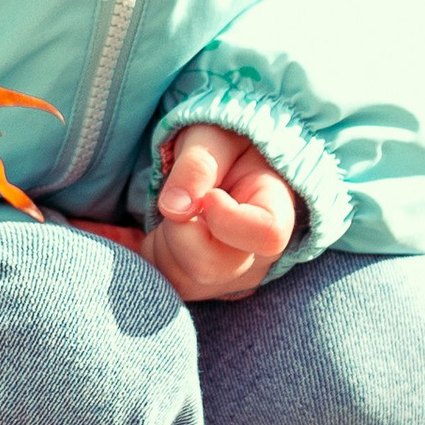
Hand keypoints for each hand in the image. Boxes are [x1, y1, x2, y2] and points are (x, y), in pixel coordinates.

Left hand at [146, 121, 295, 302]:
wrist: (226, 166)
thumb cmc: (226, 146)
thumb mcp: (213, 137)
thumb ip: (197, 166)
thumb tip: (174, 209)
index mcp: (276, 210)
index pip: (267, 236)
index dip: (228, 219)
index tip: (210, 195)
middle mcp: (258, 256)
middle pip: (212, 267)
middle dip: (179, 230)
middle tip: (181, 199)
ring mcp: (230, 278)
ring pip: (181, 280)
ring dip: (162, 242)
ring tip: (176, 210)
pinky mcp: (200, 286)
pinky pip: (162, 283)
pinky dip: (149, 253)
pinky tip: (156, 229)